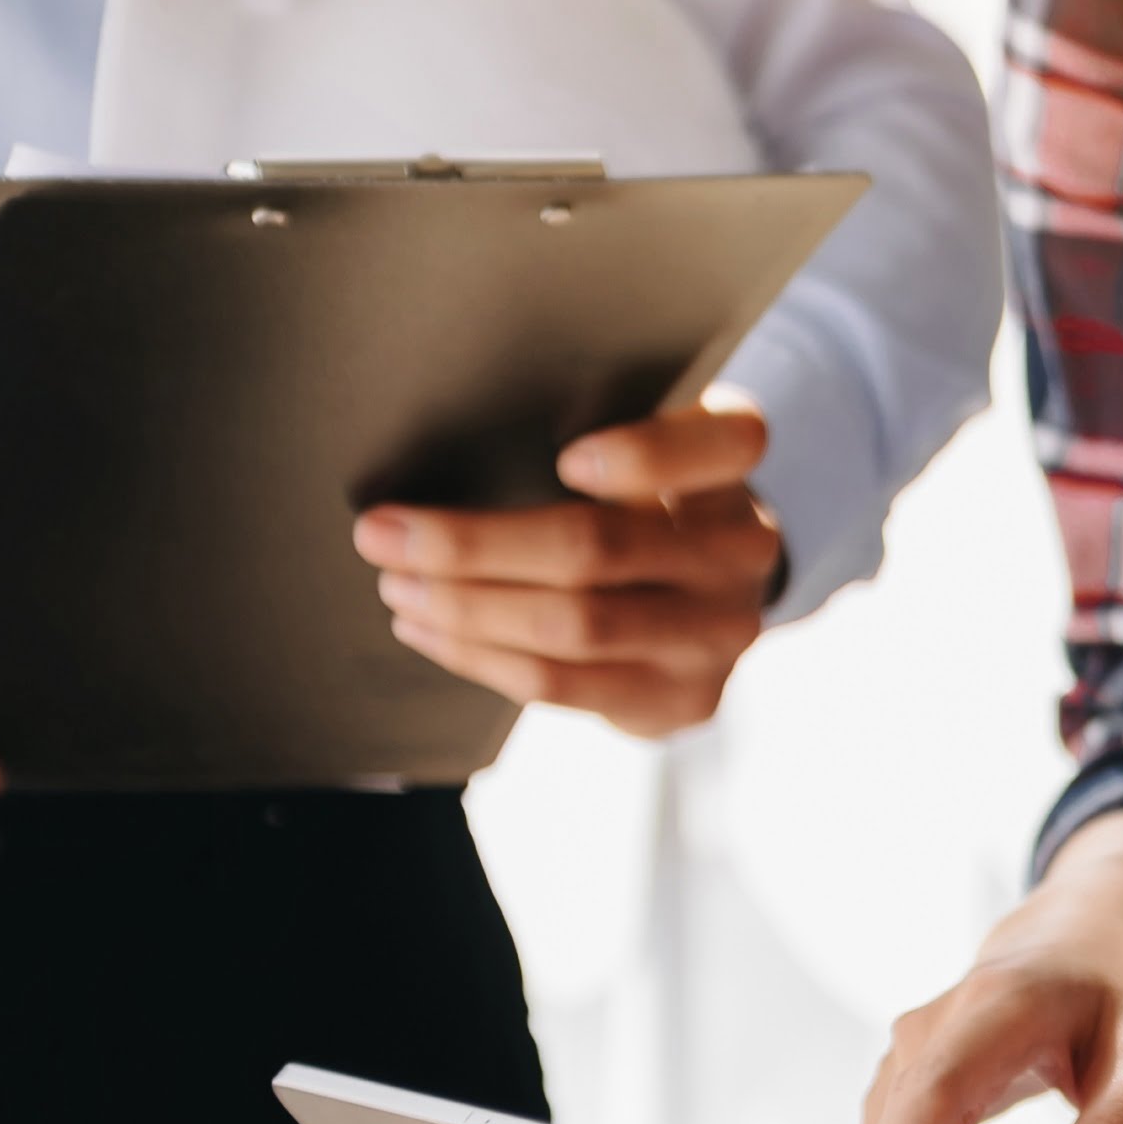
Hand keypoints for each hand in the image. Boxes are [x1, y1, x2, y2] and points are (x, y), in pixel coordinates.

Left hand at [350, 396, 781, 739]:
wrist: (705, 604)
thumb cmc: (643, 499)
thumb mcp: (641, 444)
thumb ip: (591, 425)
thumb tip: (440, 433)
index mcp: (732, 462)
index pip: (722, 445)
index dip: (644, 456)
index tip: (566, 459)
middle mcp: (741, 548)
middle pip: (599, 549)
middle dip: (471, 546)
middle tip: (381, 533)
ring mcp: (716, 633)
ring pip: (570, 626)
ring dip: (462, 609)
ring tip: (395, 587)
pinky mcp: (679, 699)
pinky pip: (559, 685)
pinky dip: (478, 657)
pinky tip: (425, 630)